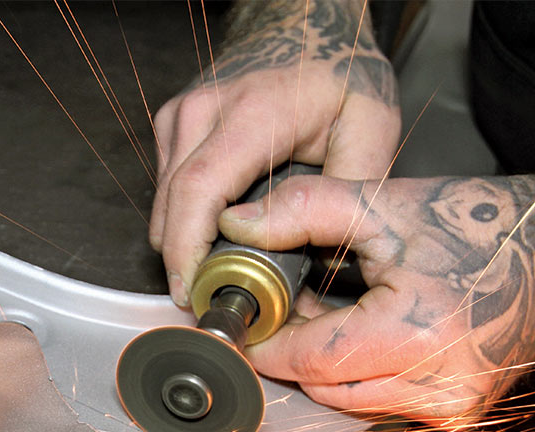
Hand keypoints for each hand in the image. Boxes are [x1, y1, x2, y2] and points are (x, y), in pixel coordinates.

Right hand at [149, 0, 400, 305]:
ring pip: (164, 203)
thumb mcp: (370, 127)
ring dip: (184, 242)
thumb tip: (324, 259)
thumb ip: (349, 194)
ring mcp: (182, 116)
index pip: (200, 191)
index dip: (187, 250)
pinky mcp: (173, 125)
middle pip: (172, 206)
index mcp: (254, 113)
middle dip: (182, 263)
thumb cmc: (339, 72)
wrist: (306, 26)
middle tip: (211, 302)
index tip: (194, 292)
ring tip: (222, 271)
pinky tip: (221, 228)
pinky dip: (186, 218)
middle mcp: (205, 111)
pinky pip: (167, 189)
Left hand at [219, 161, 534, 423]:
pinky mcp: (457, 414)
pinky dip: (362, 374)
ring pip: (348, 400)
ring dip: (327, 365)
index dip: (269, 344)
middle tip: (287, 306)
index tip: (245, 323)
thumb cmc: (481, 224)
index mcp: (418, 331)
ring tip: (330, 312)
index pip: (310, 360)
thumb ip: (304, 208)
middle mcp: (438, 383)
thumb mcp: (387, 204)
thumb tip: (235, 222)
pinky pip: (380, 403)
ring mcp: (451, 406)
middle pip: (324, 387)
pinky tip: (366, 333)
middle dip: (296, 352)